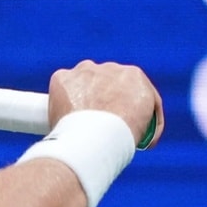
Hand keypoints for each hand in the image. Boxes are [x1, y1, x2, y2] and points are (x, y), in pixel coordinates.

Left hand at [48, 60, 163, 148]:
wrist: (94, 139)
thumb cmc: (122, 138)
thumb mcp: (143, 128)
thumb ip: (135, 118)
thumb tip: (124, 126)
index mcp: (136, 77)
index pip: (132, 91)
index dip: (128, 108)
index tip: (123, 123)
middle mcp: (111, 67)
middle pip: (107, 83)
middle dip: (104, 98)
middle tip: (100, 122)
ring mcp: (85, 70)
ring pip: (84, 82)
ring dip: (84, 96)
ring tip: (82, 121)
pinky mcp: (63, 77)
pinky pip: (63, 86)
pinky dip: (64, 99)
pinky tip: (66, 116)